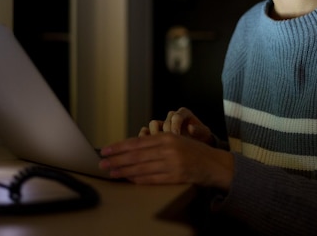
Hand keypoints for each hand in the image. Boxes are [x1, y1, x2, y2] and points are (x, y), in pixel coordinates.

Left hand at [99, 132, 232, 188]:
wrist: (214, 163)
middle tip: (102, 162)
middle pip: (136, 155)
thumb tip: (130, 147)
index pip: (137, 142)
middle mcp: (168, 149)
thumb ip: (156, 142)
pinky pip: (152, 179)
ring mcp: (172, 164)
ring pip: (142, 168)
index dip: (119, 147)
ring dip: (124, 171)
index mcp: (166, 137)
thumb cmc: (192, 150)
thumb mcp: (175, 139)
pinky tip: (129, 179)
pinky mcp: (175, 177)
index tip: (106, 150)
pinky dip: (138, 180)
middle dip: (117, 160)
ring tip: (111, 172)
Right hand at [139, 107, 213, 144]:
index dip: (175, 125)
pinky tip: (150, 147)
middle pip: (164, 121)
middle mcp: (172, 117)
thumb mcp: (204, 133)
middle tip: (168, 143)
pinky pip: (148, 131)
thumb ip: (199, 130)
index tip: (176, 135)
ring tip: (159, 146)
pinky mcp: (156, 132)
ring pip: (153, 125)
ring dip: (155, 135)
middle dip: (166, 133)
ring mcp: (163, 124)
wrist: (197, 144)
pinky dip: (147, 138)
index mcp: (183, 113)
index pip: (176, 116)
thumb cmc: (202, 137)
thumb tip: (190, 128)